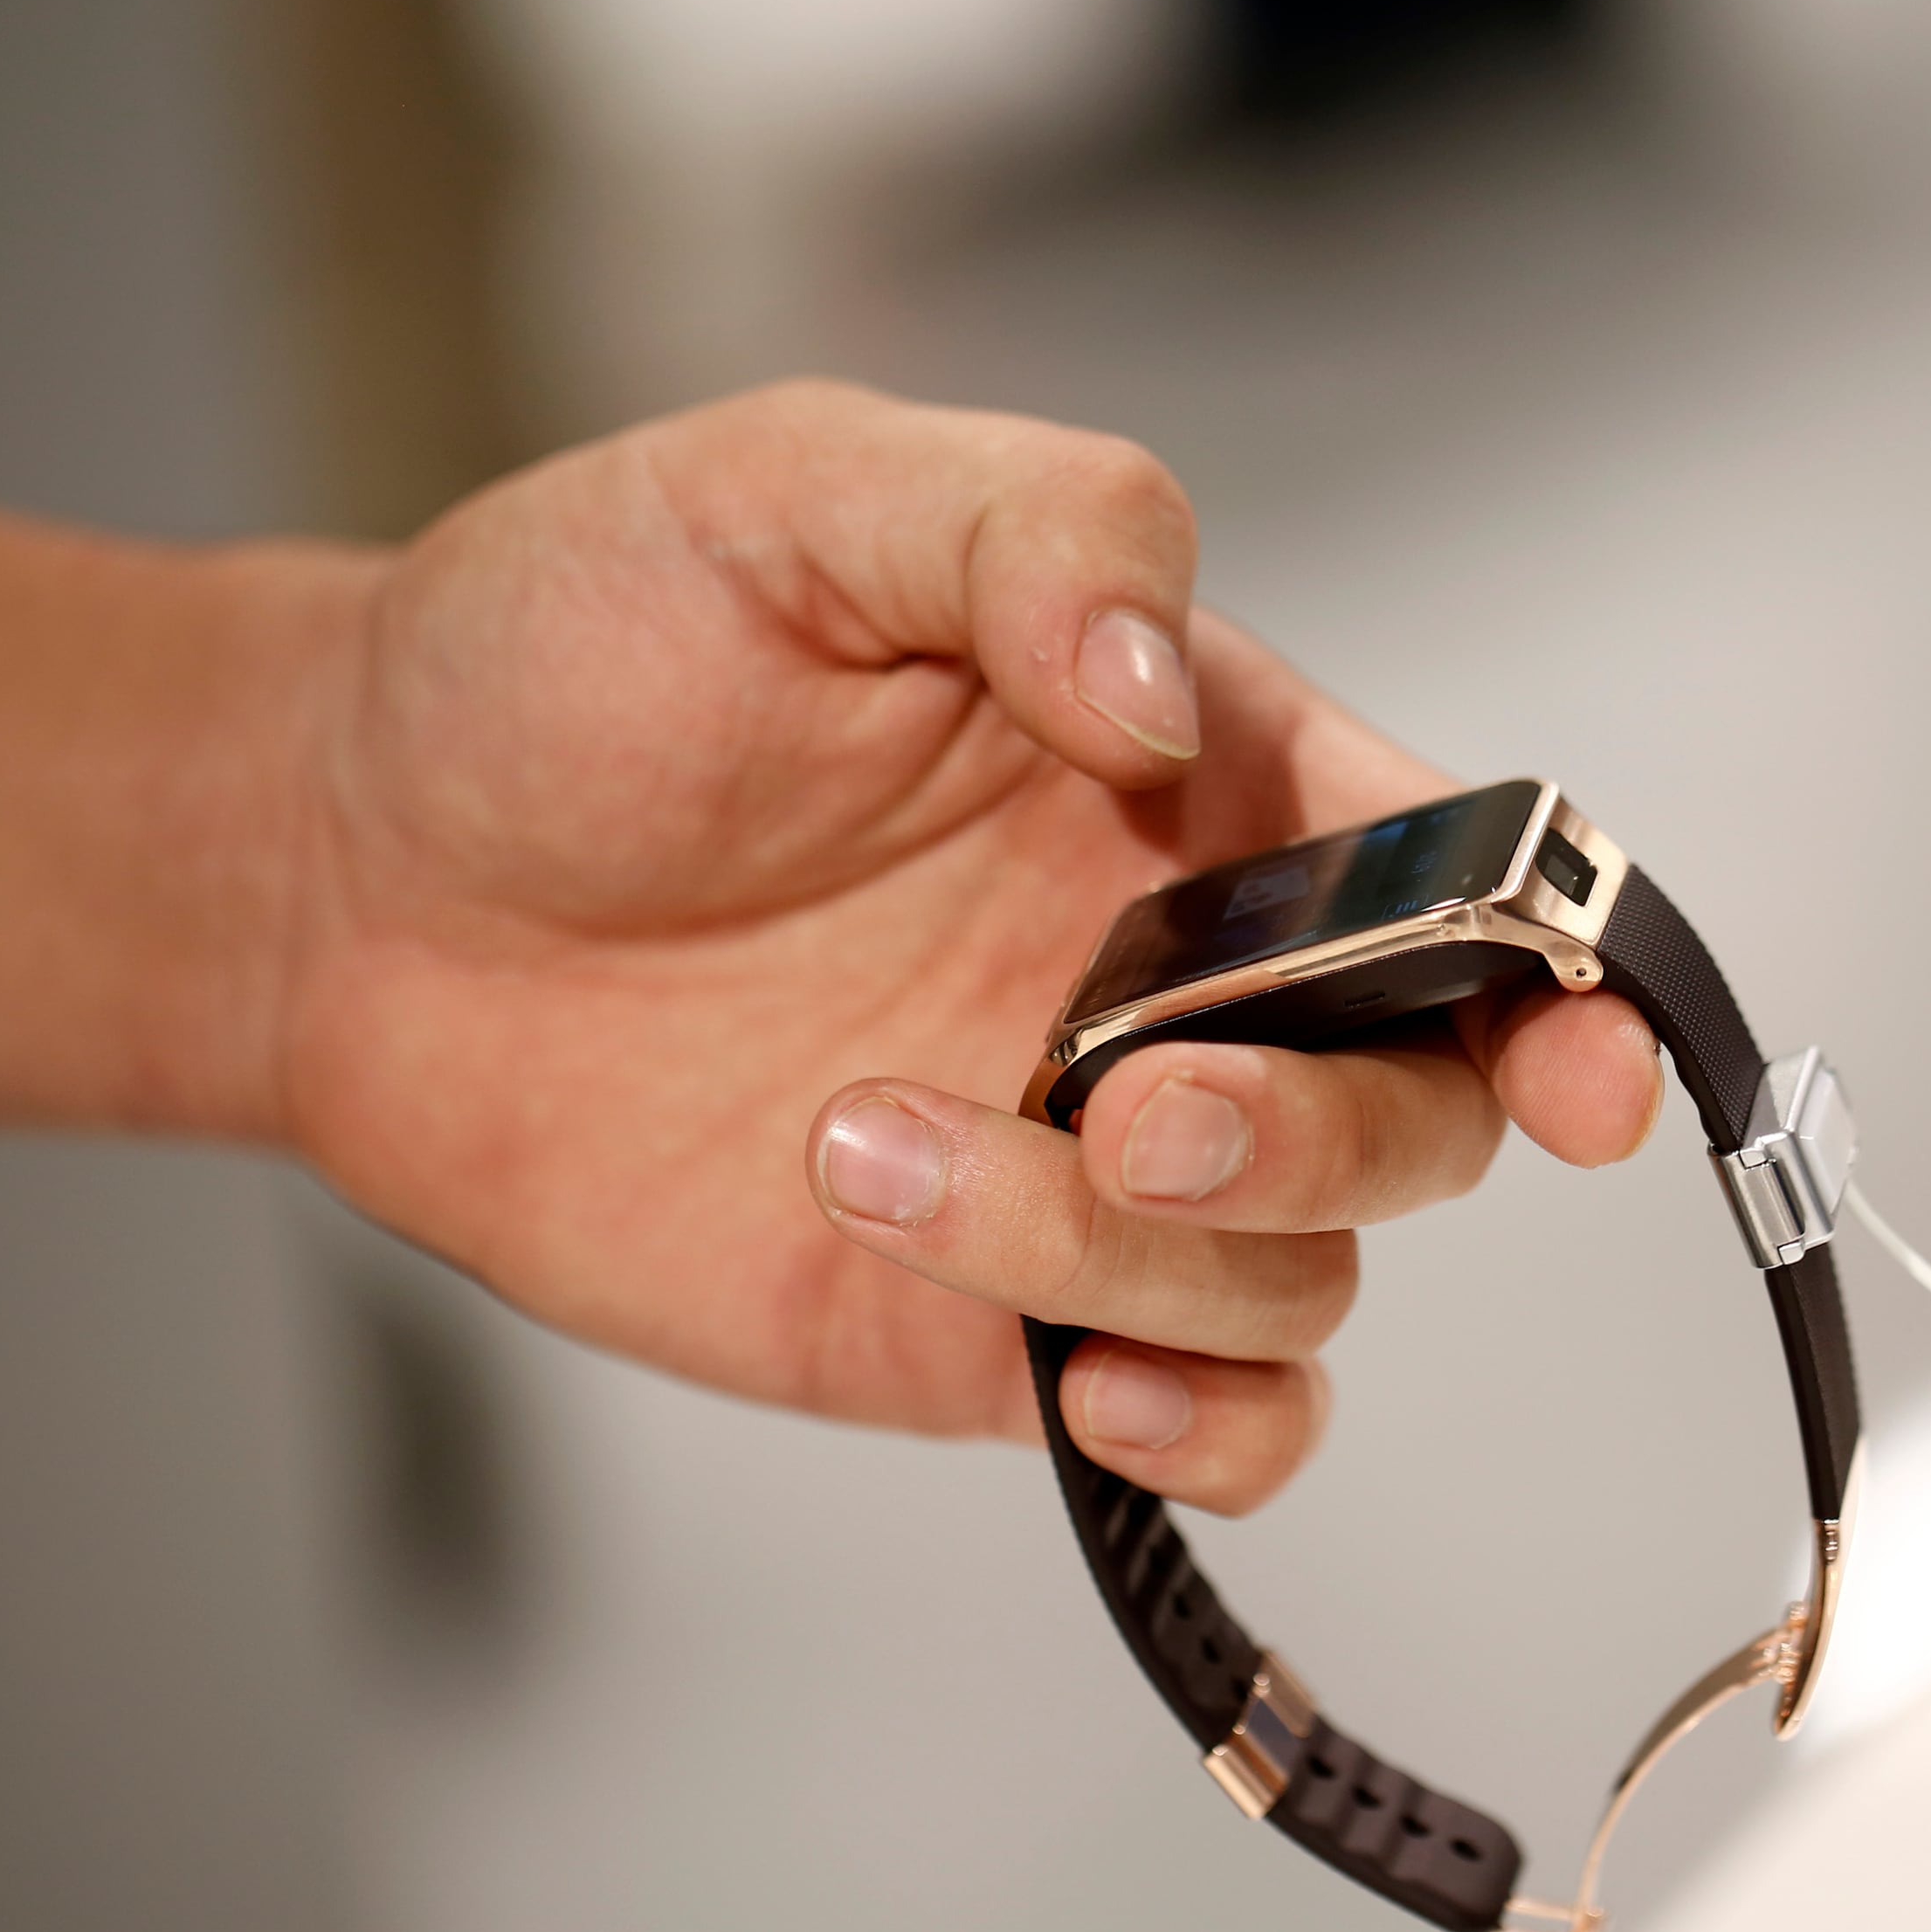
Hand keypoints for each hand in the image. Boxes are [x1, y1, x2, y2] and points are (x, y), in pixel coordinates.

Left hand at [279, 382, 1663, 1511]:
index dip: (1566, 972)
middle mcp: (1179, 976)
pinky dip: (1204, 1434)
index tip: (1581, 1056)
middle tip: (1122, 1099)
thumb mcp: (792, 497)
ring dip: (1131, 1253)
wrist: (349, 866)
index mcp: (1192, 772)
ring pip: (1290, 1276)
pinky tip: (1097, 1394)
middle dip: (1318, 1132)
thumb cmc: (569, 651)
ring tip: (858, 1146)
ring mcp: (1089, 1156)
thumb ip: (1025, 539)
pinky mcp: (981, 1311)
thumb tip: (1171, 692)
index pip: (1461, 875)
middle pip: (1421, 1111)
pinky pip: (1194, 1413)